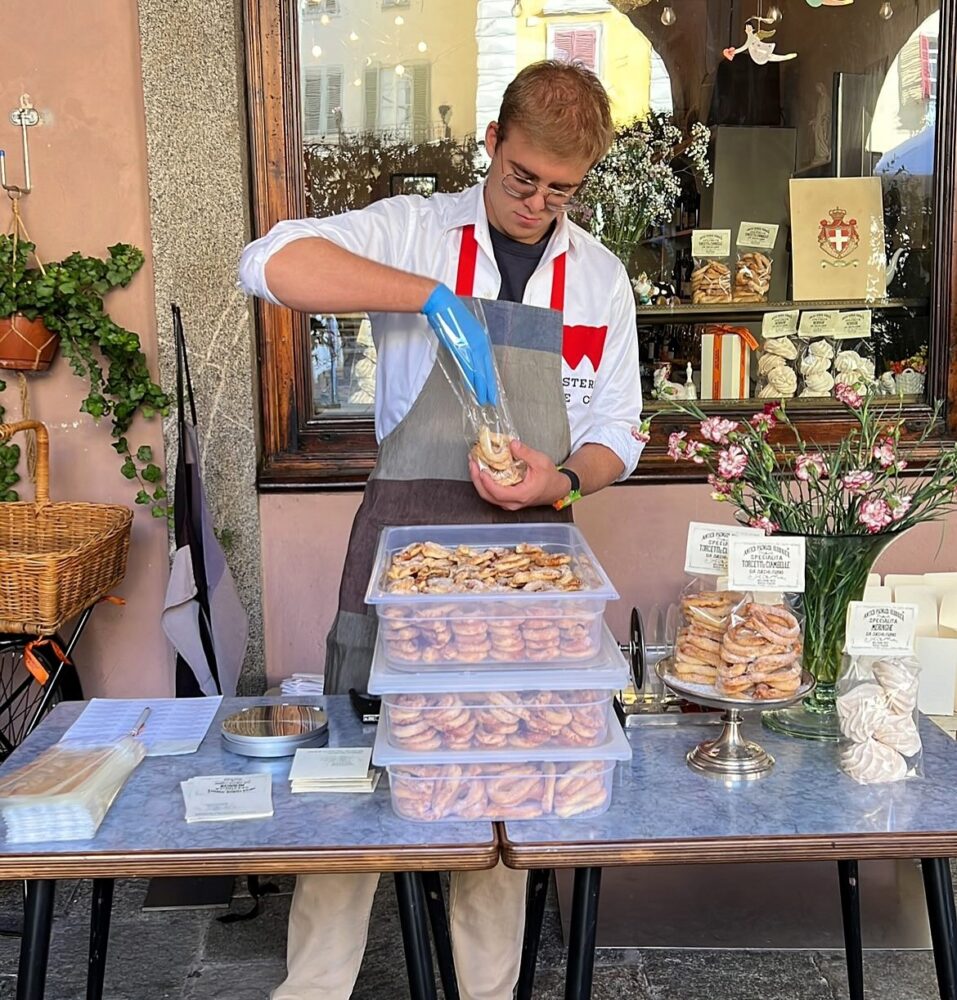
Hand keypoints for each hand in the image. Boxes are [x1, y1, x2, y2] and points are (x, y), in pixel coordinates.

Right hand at [421, 284, 497, 405]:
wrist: (440, 303)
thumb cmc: (447, 314)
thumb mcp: (461, 330)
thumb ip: (465, 344)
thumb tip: (466, 355)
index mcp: (480, 337)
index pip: (488, 362)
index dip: (490, 377)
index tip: (492, 388)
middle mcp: (480, 341)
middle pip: (487, 368)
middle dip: (490, 386)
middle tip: (492, 399)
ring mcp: (472, 344)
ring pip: (480, 370)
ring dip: (482, 386)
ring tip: (484, 398)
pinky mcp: (462, 347)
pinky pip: (469, 367)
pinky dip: (472, 379)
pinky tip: (474, 387)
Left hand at [469, 440, 569, 510]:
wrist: (556, 489)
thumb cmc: (550, 478)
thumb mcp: (541, 461)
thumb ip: (525, 452)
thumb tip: (512, 444)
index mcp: (522, 495)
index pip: (498, 493)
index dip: (486, 482)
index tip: (481, 470)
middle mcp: (513, 503)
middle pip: (488, 496)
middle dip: (477, 479)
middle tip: (472, 463)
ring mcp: (510, 503)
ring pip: (488, 496)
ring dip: (479, 481)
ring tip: (474, 464)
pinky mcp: (508, 500)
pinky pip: (492, 494)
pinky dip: (484, 483)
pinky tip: (482, 470)